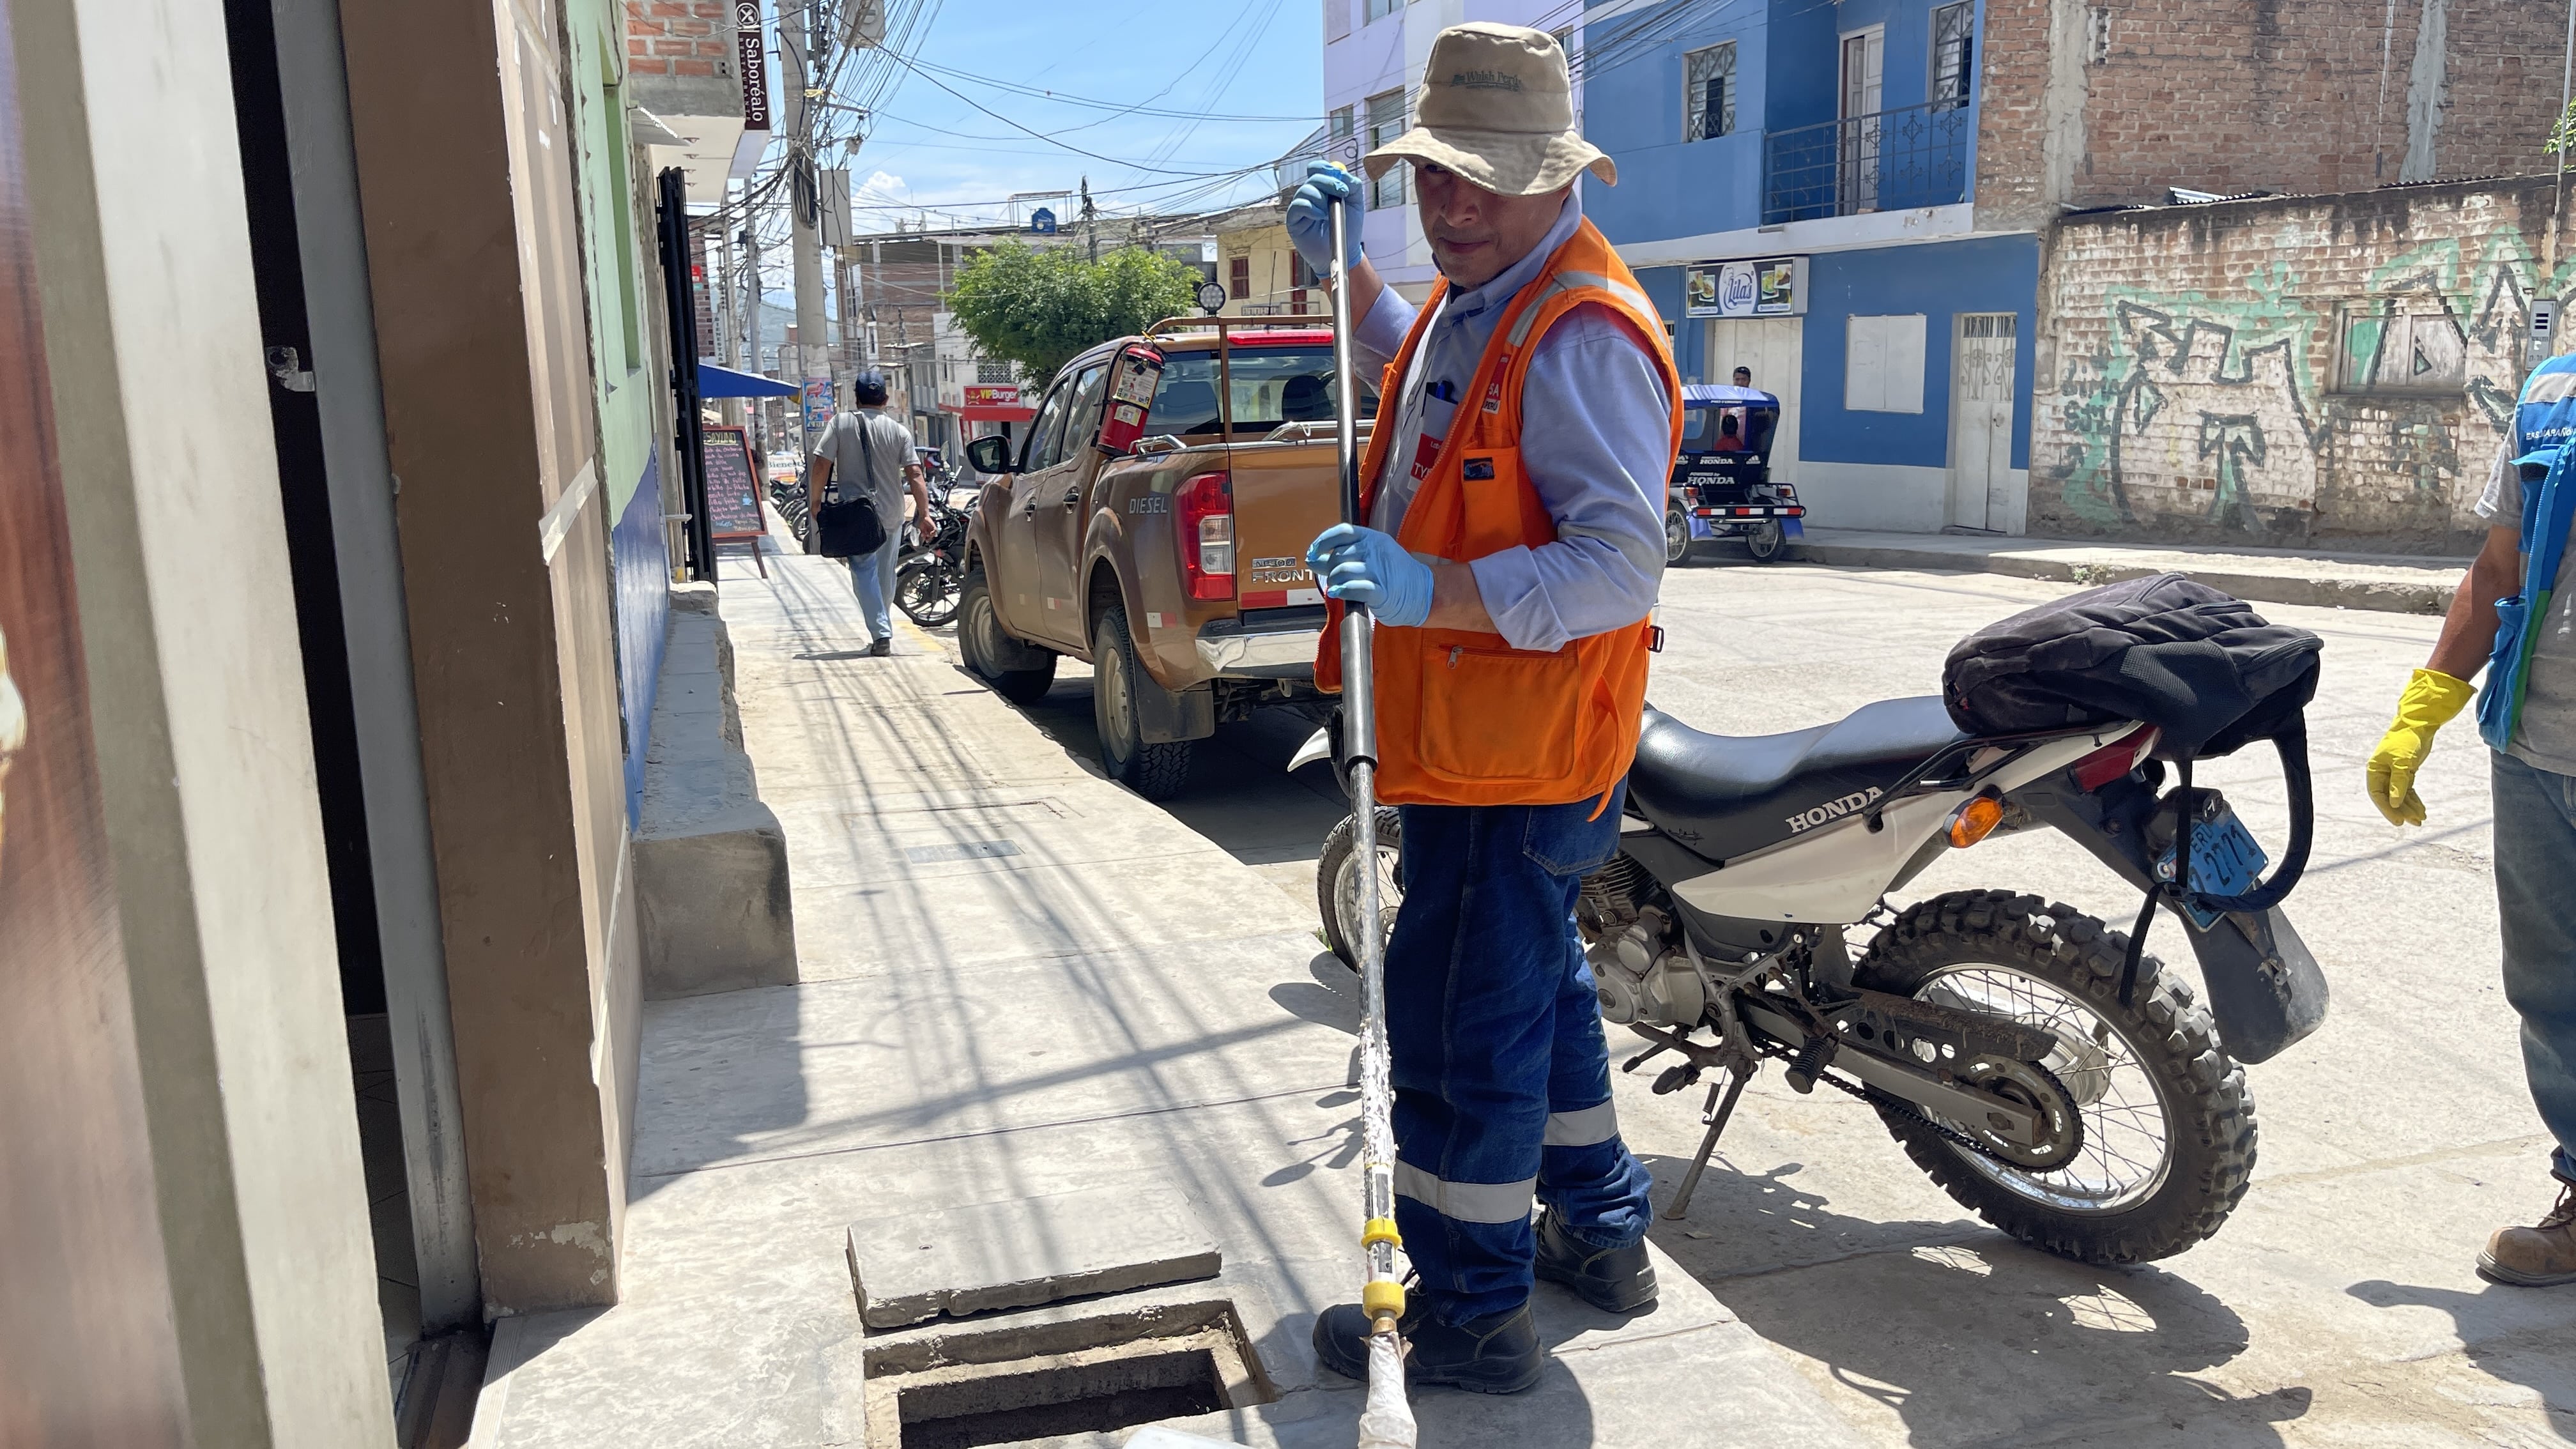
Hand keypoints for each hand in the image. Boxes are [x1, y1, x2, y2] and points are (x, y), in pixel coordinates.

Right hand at [1285, 160, 1364, 277]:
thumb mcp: (1356, 203)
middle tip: (1342, 192)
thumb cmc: (1349, 228)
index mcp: (1323, 187)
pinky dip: (1311, 208)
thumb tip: (1341, 172)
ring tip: (1330, 212)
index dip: (1326, 168)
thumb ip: (1353, 184)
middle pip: (1313, 177)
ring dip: (1320, 198)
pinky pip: (1298, 206)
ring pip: (1305, 190)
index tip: (1340, 178)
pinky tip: (1320, 217)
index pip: (1318, 169)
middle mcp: (1310, 194)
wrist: (1345, 250)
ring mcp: (1301, 206)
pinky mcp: (1294, 220)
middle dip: (1329, 182)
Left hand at [1308, 523, 1432, 627]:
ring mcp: (1378, 570)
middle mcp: (1374, 550)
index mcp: (1372, 538)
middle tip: (1331, 578)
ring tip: (1336, 587)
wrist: (1423, 591)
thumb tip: (1314, 558)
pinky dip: (1342, 590)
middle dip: (1327, 568)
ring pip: (1342, 570)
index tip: (1313, 552)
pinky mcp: (1381, 591)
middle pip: (1338, 554)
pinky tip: (1338, 593)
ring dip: (1333, 581)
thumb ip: (1345, 555)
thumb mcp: (1372, 555)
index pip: (1342, 531)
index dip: (1323, 541)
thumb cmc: (1393, 574)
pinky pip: (1354, 588)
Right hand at [2367, 667, 2474, 825]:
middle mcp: (2382, 773)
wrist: (2419, 725)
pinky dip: (2415, 800)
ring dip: (2410, 807)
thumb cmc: (2406, 741)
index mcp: (2375, 769)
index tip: (2398, 820)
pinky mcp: (2406, 772)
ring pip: (2400, 796)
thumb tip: (2394, 804)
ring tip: (2421, 819)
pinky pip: (2408, 791)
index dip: (2386, 809)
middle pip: (2390, 797)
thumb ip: (2398, 784)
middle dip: (2402, 810)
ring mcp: (2394, 773)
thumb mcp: (2403, 763)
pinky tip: (2422, 810)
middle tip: (2414, 822)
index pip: (2377, 794)